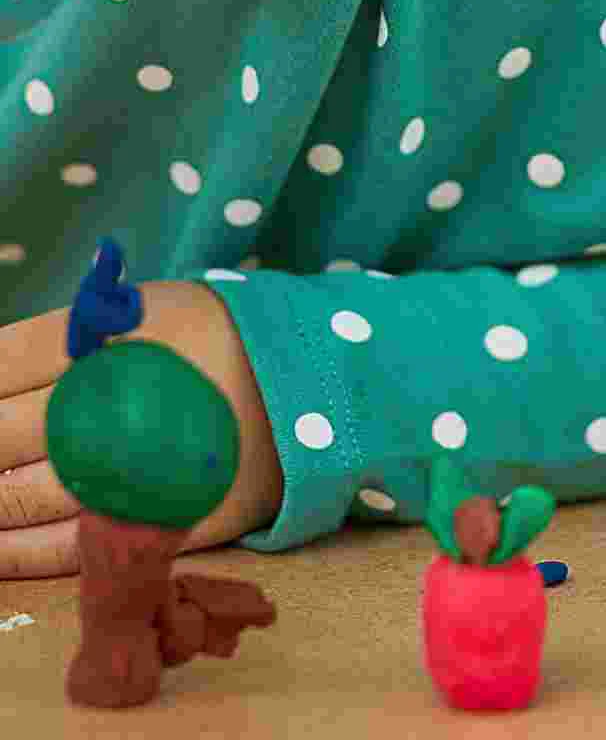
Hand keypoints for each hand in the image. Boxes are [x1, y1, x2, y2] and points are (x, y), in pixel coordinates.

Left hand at [0, 280, 283, 577]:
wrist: (319, 387)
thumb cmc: (218, 341)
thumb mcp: (152, 309)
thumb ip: (73, 338)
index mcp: (122, 334)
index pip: (0, 364)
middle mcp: (125, 400)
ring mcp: (139, 467)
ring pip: (16, 496)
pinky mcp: (157, 521)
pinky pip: (59, 548)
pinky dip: (10, 550)